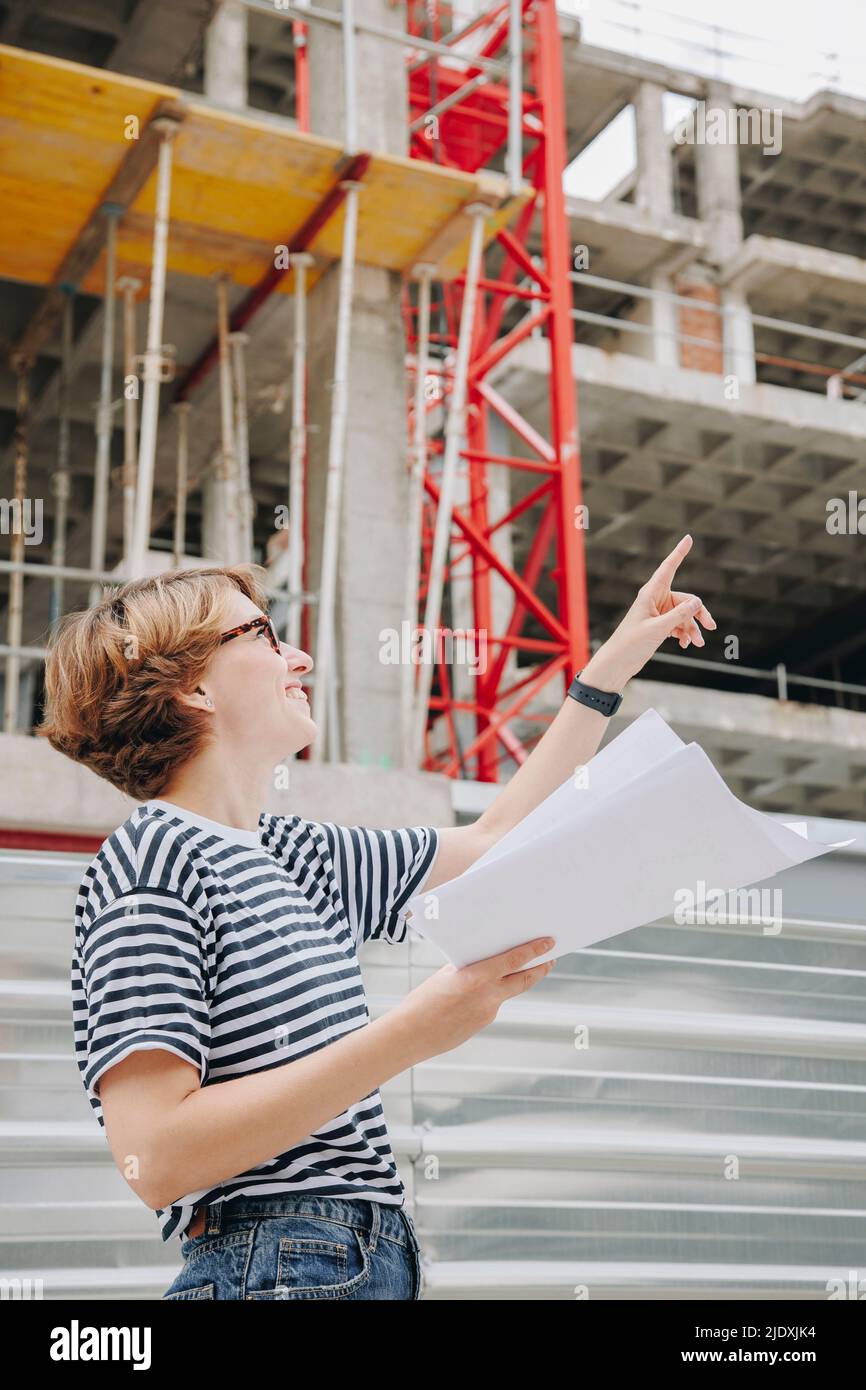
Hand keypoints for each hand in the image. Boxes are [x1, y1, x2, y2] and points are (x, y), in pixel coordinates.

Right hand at [394, 936, 555, 1061]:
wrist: (411, 1035)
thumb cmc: (423, 1000)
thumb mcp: (446, 975)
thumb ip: (469, 967)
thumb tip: (487, 959)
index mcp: (476, 977)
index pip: (513, 960)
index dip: (534, 951)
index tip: (549, 943)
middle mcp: (487, 996)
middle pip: (524, 980)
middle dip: (540, 969)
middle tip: (551, 959)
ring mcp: (488, 1012)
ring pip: (509, 992)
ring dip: (518, 980)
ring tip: (523, 969)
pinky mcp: (483, 1023)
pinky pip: (493, 1004)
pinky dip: (494, 994)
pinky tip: (485, 991)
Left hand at [583, 534, 715, 689]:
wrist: (618, 663)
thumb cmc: (631, 643)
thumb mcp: (657, 629)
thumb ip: (678, 616)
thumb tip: (698, 602)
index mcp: (650, 593)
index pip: (668, 568)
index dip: (679, 552)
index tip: (689, 537)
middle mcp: (656, 600)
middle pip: (686, 599)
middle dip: (699, 613)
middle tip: (711, 627)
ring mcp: (659, 613)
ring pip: (685, 615)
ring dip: (693, 628)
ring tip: (698, 643)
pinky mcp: (660, 626)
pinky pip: (680, 625)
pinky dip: (685, 634)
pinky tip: (686, 645)